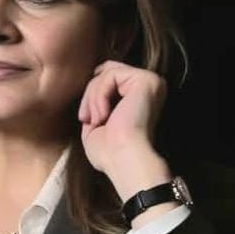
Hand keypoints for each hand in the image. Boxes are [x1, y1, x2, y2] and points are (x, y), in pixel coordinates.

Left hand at [78, 60, 172, 203]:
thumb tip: (91, 82)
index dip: (92, 94)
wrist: (123, 161)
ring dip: (93, 98)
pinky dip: (99, 95)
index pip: (109, 78)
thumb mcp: (98, 121)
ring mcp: (150, 81)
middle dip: (90, 95)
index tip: (84, 118)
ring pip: (106, 73)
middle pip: (107, 72)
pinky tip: (103, 115)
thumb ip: (98, 100)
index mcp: (141, 96)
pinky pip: (110, 75)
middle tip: (86, 119)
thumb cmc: (110, 151)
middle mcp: (150, 85)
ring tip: (96, 120)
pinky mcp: (146, 80)